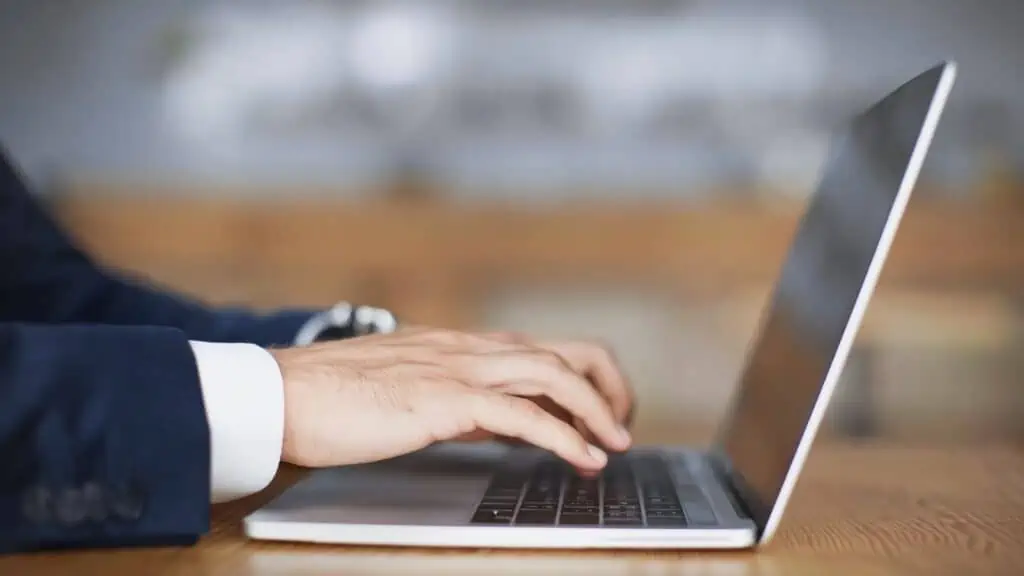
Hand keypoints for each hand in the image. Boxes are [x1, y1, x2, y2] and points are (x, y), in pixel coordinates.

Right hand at [269, 327, 634, 472]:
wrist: (280, 393)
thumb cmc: (334, 398)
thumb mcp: (410, 391)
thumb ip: (457, 399)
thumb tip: (497, 422)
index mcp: (460, 347)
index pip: (543, 348)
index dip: (585, 374)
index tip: (602, 409)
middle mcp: (467, 349)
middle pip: (563, 351)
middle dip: (606, 386)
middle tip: (623, 426)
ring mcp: (457, 369)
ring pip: (552, 374)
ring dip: (596, 410)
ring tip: (618, 443)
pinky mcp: (443, 400)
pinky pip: (521, 415)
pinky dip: (562, 436)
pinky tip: (582, 458)